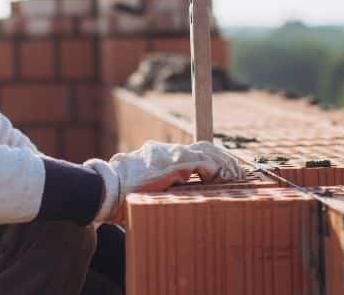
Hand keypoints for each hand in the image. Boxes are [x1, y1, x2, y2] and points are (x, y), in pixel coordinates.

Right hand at [85, 141, 242, 223]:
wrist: (106, 190)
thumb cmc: (120, 195)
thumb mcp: (143, 187)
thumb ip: (158, 186)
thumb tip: (169, 196)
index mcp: (159, 155)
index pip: (192, 151)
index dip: (212, 158)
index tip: (224, 172)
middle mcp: (165, 150)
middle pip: (204, 148)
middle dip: (223, 159)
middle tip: (237, 173)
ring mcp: (169, 155)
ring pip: (206, 152)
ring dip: (224, 164)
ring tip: (235, 177)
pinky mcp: (173, 163)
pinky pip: (202, 162)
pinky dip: (216, 170)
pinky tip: (224, 179)